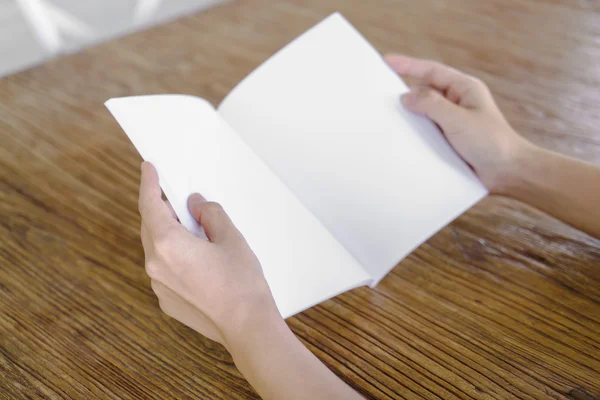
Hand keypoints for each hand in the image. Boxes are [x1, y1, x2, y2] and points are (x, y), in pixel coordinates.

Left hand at [138, 162, 280, 347]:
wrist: (247, 325)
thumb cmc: (241, 284)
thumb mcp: (230, 237)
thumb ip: (209, 214)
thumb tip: (196, 205)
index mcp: (168, 244)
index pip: (150, 204)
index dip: (149, 183)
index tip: (148, 169)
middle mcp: (156, 264)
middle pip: (152, 226)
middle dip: (164, 210)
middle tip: (183, 202)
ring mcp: (159, 285)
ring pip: (158, 248)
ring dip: (171, 235)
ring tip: (198, 234)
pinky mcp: (166, 300)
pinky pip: (165, 270)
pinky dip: (175, 258)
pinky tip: (199, 261)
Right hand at [385, 54, 531, 192]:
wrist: (508, 173)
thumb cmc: (491, 143)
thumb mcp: (459, 120)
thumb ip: (432, 105)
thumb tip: (407, 97)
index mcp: (465, 89)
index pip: (431, 71)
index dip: (408, 65)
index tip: (387, 60)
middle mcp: (458, 102)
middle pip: (425, 91)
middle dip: (406, 93)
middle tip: (381, 94)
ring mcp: (453, 121)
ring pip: (424, 112)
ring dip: (410, 115)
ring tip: (388, 117)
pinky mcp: (449, 139)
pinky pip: (427, 131)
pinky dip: (416, 132)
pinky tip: (403, 137)